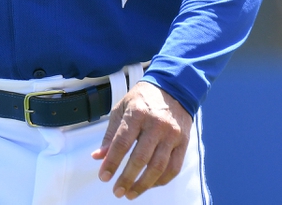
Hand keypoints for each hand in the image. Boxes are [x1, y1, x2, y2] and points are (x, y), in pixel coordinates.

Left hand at [92, 81, 191, 199]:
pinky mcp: (183, 142)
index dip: (112, 163)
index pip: (122, 143)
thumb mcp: (121, 108)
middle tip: (117, 191)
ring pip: (158, 167)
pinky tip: (149, 185)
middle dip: (127, 179)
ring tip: (131, 193)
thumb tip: (98, 157)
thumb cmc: (143, 99)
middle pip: (140, 158)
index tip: (104, 177)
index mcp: (136, 113)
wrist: (173, 88)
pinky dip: (161, 181)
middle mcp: (155, 124)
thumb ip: (110, 134)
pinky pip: (174, 168)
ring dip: (143, 185)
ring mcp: (172, 134)